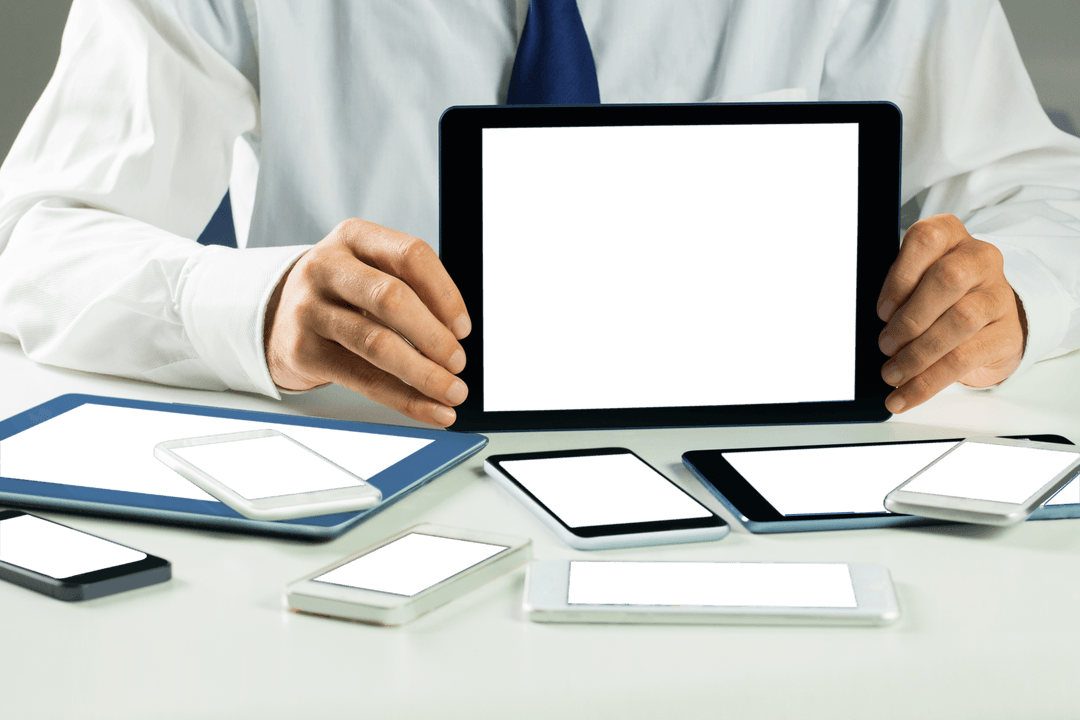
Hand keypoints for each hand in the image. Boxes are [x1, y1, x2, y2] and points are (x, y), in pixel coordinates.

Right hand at [263, 218, 470, 426]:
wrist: (277, 318)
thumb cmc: (342, 294)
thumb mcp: (369, 270)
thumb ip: (410, 289)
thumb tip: (457, 336)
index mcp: (354, 237)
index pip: (411, 256)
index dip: (445, 294)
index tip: (463, 328)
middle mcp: (326, 267)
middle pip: (392, 298)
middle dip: (434, 336)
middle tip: (458, 362)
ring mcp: (309, 309)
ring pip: (377, 343)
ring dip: (424, 374)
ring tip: (452, 391)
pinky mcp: (303, 351)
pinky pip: (363, 380)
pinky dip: (404, 399)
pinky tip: (430, 409)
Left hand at [876, 213, 1026, 413]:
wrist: (988, 322)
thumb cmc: (939, 298)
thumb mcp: (915, 282)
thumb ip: (896, 291)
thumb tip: (865, 324)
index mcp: (950, 237)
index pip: (927, 240)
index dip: (900, 276)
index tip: (882, 311)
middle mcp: (979, 259)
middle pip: (948, 279)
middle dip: (910, 318)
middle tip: (885, 346)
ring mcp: (998, 295)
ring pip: (961, 320)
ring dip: (918, 353)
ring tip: (892, 373)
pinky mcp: (1007, 333)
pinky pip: (966, 358)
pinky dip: (928, 382)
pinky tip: (905, 395)